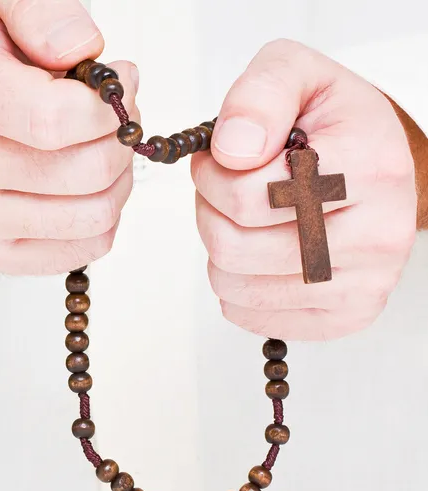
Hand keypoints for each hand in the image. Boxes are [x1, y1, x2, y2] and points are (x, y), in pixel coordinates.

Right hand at [0, 0, 138, 274]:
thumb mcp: (5, 6)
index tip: (119, 90)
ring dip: (117, 183)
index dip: (109, 109)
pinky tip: (88, 192)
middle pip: (85, 174)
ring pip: (92, 216)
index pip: (56, 120)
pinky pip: (83, 250)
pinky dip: (104, 221)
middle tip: (115, 125)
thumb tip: (77, 51)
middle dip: (120, 144)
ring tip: (102, 156)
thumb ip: (41, 12)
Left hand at [192, 39, 416, 340]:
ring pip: (236, 287)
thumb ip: (260, 95)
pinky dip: (237, 286)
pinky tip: (258, 254)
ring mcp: (364, 285)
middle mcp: (377, 236)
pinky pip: (253, 317)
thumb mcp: (299, 75)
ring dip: (220, 250)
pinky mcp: (347, 316)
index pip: (249, 198)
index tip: (216, 161)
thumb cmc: (336, 125)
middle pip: (234, 248)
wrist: (379, 169)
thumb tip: (230, 153)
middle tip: (222, 191)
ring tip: (243, 220)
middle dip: (209, 213)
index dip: (211, 177)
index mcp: (368, 169)